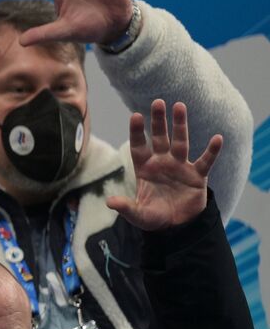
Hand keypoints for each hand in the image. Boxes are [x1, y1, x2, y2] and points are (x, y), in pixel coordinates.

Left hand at [107, 100, 220, 231]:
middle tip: (157, 102)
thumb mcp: (138, 214)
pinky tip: (217, 139)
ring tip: (179, 106)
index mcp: (145, 169)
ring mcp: (180, 167)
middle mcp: (162, 163)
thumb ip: (125, 207)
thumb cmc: (154, 217)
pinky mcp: (197, 176)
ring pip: (181, 142)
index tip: (135, 115)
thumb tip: (110, 202)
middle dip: (158, 121)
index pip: (138, 146)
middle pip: (159, 138)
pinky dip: (211, 151)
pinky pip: (205, 161)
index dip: (137, 132)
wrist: (176, 226)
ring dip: (180, 125)